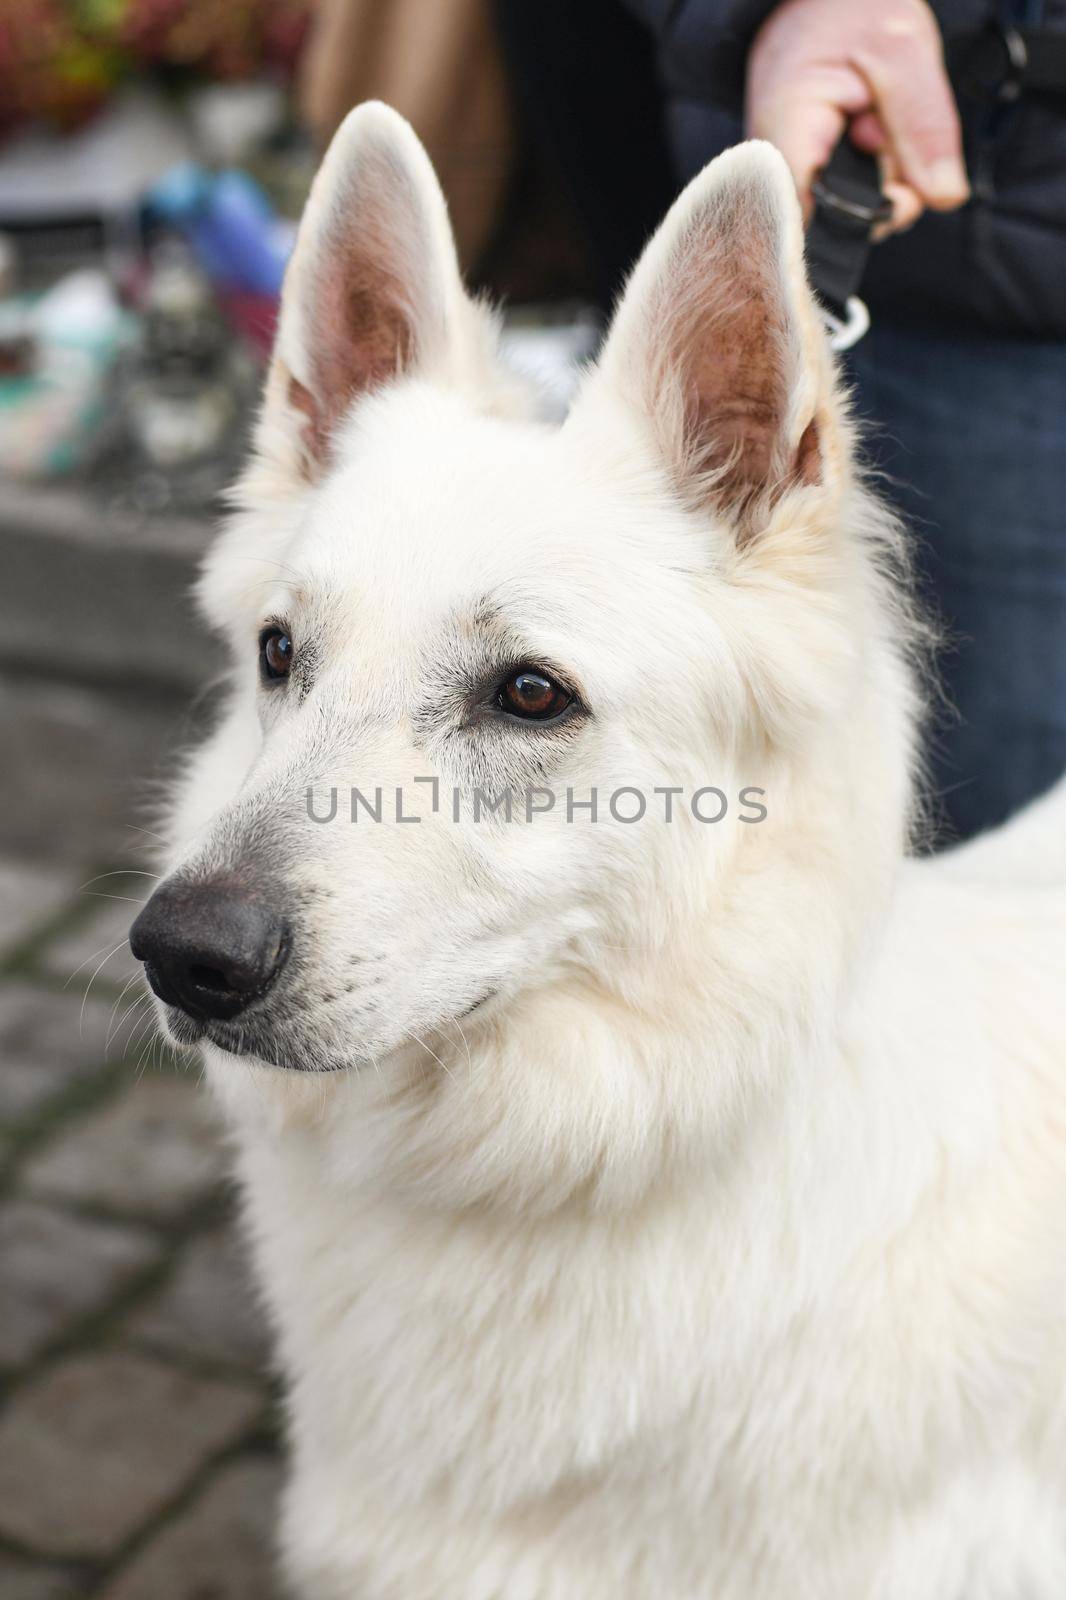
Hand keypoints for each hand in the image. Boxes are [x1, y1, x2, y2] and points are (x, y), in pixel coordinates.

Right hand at [746, 0, 967, 235]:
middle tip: (887, 131)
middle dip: (885, 194)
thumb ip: (925, 126)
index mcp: (785, 134)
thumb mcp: (902, 51)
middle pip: (835, 227)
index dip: (862, 224)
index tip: (901, 196)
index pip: (808, 224)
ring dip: (883, 180)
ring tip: (874, 123)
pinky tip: (866, 137)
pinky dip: (872, 174)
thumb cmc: (849, 8)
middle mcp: (773, 168)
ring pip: (847, 216)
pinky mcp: (801, 179)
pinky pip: (845, 199)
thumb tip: (944, 197)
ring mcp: (785, 178)